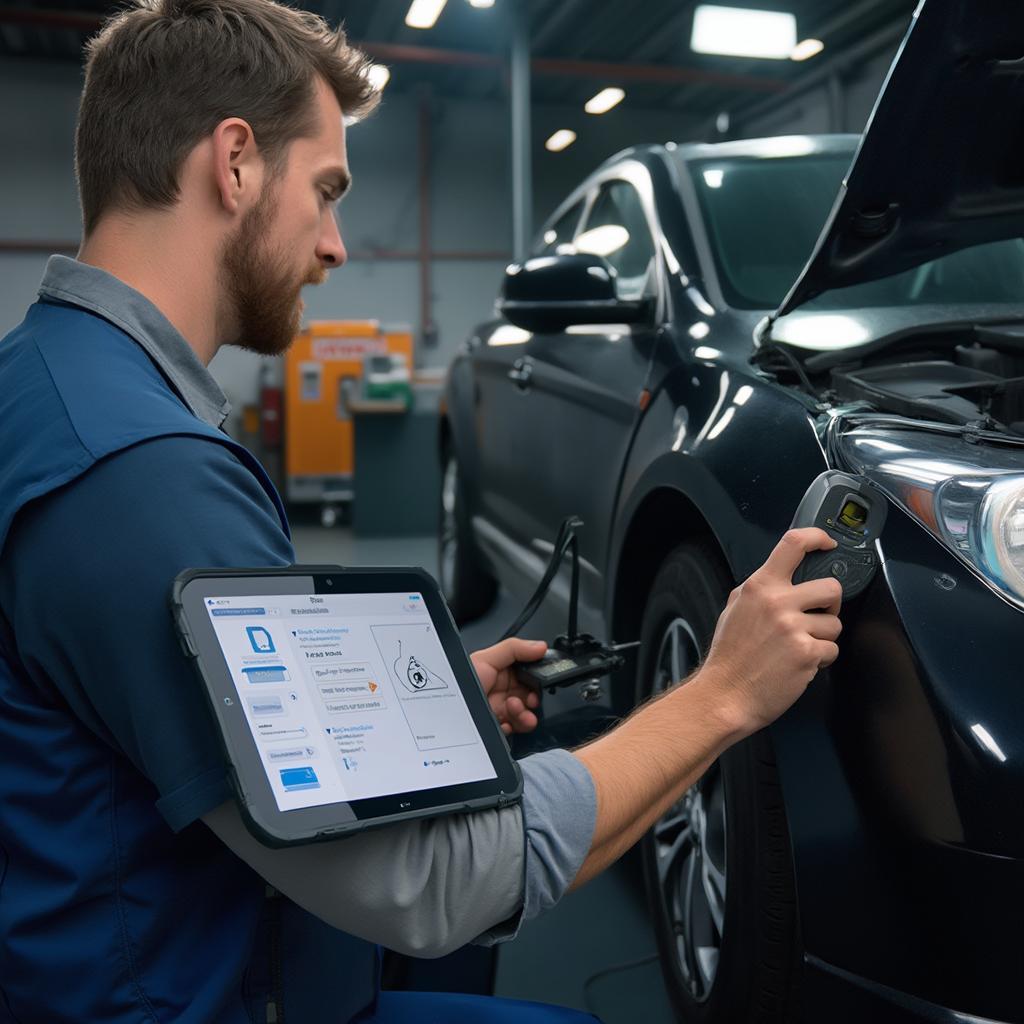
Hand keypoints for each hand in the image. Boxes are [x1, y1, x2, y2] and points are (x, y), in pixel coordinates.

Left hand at [470, 638, 544, 734]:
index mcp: (501, 673)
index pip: (528, 674)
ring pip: (526, 714)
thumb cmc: (461, 683)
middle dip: (533, 699)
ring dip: (525, 714)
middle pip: (530, 696)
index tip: (541, 681)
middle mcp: (503, 691)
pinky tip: (506, 723)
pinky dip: (515, 727)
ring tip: (514, 709)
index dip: (537, 679)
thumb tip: (540, 646)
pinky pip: (516, 730)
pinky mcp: (498, 727)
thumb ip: (515, 649)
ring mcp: (501, 710)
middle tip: (530, 700)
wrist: (448, 713)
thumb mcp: (486, 659)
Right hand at [699, 528, 843, 735]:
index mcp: (759, 587)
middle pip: (832, 587)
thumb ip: (760, 591)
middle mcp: (778, 602)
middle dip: (830, 606)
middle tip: (817, 618)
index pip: (794, 544)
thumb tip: (782, 578)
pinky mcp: (807, 653)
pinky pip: (832, 650)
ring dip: (824, 638)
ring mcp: (794, 628)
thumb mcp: (735, 609)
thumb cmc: (729, 657)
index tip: (827, 544)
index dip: (818, 538)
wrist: (725, 695)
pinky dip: (820, 660)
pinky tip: (801, 665)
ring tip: (801, 648)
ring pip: (835, 624)